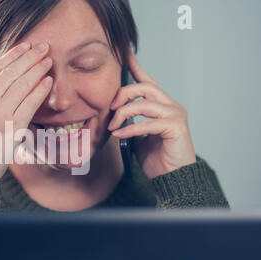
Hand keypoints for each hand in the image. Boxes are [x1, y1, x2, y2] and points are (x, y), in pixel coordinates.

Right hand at [0, 42, 53, 177]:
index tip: (25, 46)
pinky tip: (48, 81)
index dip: (13, 54)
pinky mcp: (12, 127)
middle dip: (29, 56)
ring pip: (21, 84)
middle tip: (43, 47)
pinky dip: (40, 90)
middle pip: (10, 72)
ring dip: (37, 69)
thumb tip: (5, 78)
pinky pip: (30, 103)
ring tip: (48, 60)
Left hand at [107, 52, 196, 178]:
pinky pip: (148, 123)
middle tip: (109, 107)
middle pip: (145, 88)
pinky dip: (131, 129)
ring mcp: (175, 115)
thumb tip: (112, 116)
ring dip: (124, 113)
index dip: (137, 68)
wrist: (172, 178)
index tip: (125, 55)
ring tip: (112, 126)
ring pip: (145, 103)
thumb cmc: (156, 158)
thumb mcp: (137, 136)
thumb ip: (129, 122)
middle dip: (123, 94)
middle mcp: (171, 106)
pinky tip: (120, 135)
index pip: (148, 82)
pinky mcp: (176, 128)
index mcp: (161, 106)